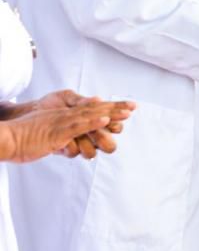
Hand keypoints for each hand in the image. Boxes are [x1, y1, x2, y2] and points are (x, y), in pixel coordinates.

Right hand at [0, 98, 133, 162]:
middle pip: (95, 110)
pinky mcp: (57, 132)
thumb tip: (71, 144)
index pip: (91, 109)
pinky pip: (77, 125)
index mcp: (63, 116)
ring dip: (110, 114)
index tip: (126, 107)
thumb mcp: (45, 136)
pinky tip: (105, 120)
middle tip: (134, 106)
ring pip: (90, 116)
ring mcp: (62, 123)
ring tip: (127, 112)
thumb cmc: (21, 139)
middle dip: (116, 108)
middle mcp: (65, 116)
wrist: (5, 138)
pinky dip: (92, 121)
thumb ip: (61, 137)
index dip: (109, 108)